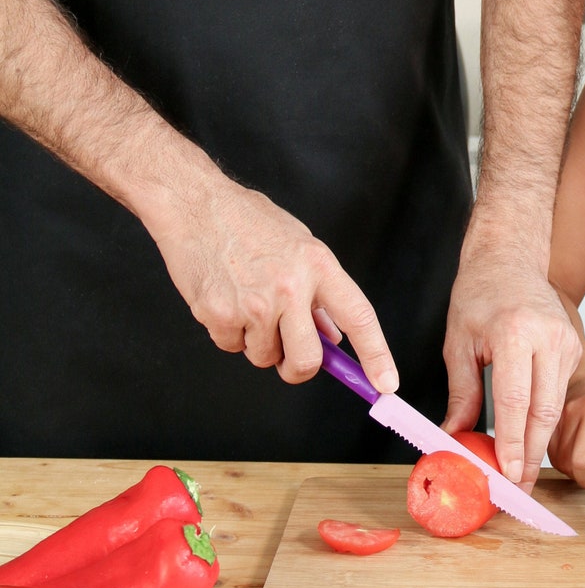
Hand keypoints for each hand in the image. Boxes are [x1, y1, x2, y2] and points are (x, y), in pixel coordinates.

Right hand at [149, 172, 397, 390]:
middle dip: (298, 368)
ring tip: (247, 301)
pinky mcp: (219, 315)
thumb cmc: (248, 220)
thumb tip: (332, 335)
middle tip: (289, 355)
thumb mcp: (299, 245)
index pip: (359, 317)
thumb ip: (319, 291)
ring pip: (264, 357)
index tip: (385, 383)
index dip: (376, 355)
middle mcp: (291, 288)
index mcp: (319, 266)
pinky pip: (231, 347)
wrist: (196, 204)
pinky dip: (229, 333)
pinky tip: (226, 298)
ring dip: (258, 342)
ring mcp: (255, 304)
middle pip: (307, 361)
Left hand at [442, 255, 581, 487]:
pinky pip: (559, 392)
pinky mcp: (573, 346)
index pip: (515, 401)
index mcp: (515, 333)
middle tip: (519, 487)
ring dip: (539, 441)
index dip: (512, 443)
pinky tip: (531, 438)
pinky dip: (545, 419)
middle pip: (543, 410)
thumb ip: (461, 392)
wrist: (509, 260)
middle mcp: (548, 338)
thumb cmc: (480, 294)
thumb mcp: (459, 342)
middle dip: (531, 454)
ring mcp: (565, 342)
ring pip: (555, 406)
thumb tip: (454, 435)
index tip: (507, 475)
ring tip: (523, 471)